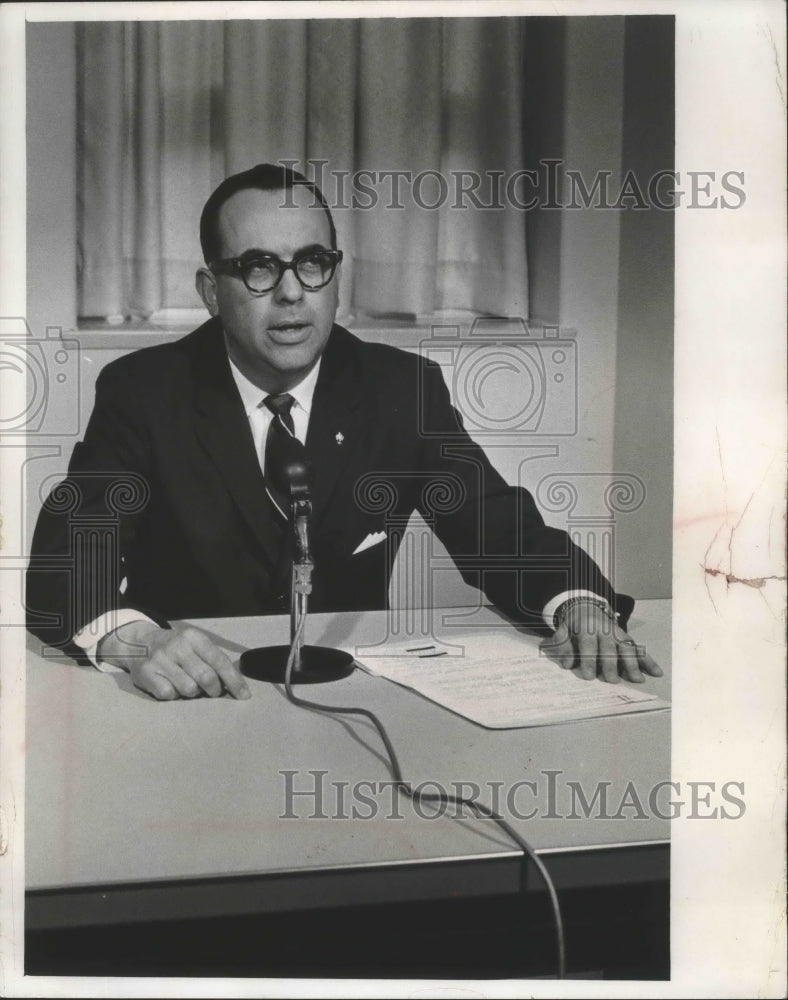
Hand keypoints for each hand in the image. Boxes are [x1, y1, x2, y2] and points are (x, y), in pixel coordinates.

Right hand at [98, 620, 250, 700]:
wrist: (139, 642)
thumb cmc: (177, 648)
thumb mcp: (195, 645)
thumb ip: (213, 660)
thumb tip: (236, 683)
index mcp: (194, 638)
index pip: (219, 661)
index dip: (234, 681)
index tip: (244, 695)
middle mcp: (177, 646)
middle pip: (206, 677)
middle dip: (214, 690)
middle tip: (213, 692)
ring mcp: (160, 660)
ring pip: (189, 689)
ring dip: (193, 693)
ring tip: (188, 684)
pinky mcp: (146, 674)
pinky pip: (169, 695)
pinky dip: (174, 695)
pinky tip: (171, 685)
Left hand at [539, 601, 662, 683]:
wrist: (586, 608)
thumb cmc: (573, 626)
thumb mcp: (563, 632)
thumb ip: (563, 647)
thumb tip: (567, 664)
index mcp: (587, 627)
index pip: (588, 645)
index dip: (588, 660)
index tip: (588, 676)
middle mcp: (605, 630)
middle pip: (610, 648)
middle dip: (612, 665)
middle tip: (613, 681)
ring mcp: (618, 633)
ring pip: (627, 648)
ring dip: (634, 664)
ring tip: (638, 679)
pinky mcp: (627, 638)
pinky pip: (639, 649)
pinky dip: (648, 661)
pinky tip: (657, 672)